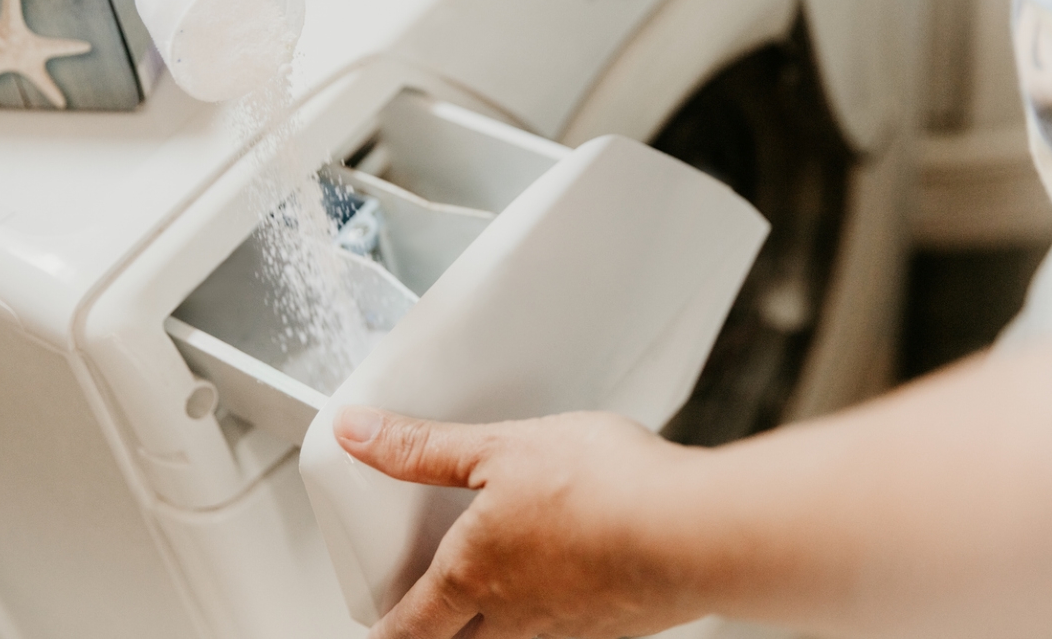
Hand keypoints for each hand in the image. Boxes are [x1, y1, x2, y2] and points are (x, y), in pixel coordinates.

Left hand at [333, 407, 709, 638]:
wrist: (696, 530)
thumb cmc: (601, 488)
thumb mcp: (497, 448)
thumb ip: (423, 447)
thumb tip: (355, 433)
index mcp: (475, 576)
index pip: (410, 626)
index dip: (388, 629)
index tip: (378, 627)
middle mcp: (517, 616)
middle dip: (435, 632)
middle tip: (424, 611)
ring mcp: (569, 627)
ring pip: (513, 638)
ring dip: (493, 621)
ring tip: (493, 585)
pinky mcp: (614, 624)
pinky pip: (565, 628)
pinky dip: (551, 610)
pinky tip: (569, 572)